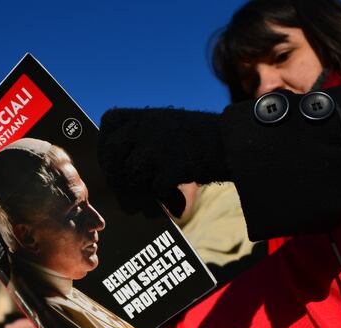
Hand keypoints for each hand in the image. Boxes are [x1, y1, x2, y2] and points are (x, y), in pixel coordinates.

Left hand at [98, 107, 227, 215]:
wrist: (233, 143)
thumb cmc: (196, 141)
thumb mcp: (163, 127)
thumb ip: (139, 140)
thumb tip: (114, 172)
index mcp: (145, 114)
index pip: (109, 124)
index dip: (106, 147)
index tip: (113, 163)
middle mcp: (149, 125)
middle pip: (113, 151)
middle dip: (116, 172)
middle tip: (128, 184)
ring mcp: (160, 144)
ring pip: (132, 172)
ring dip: (141, 187)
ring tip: (157, 190)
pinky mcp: (174, 165)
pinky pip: (156, 188)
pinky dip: (165, 197)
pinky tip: (175, 199)